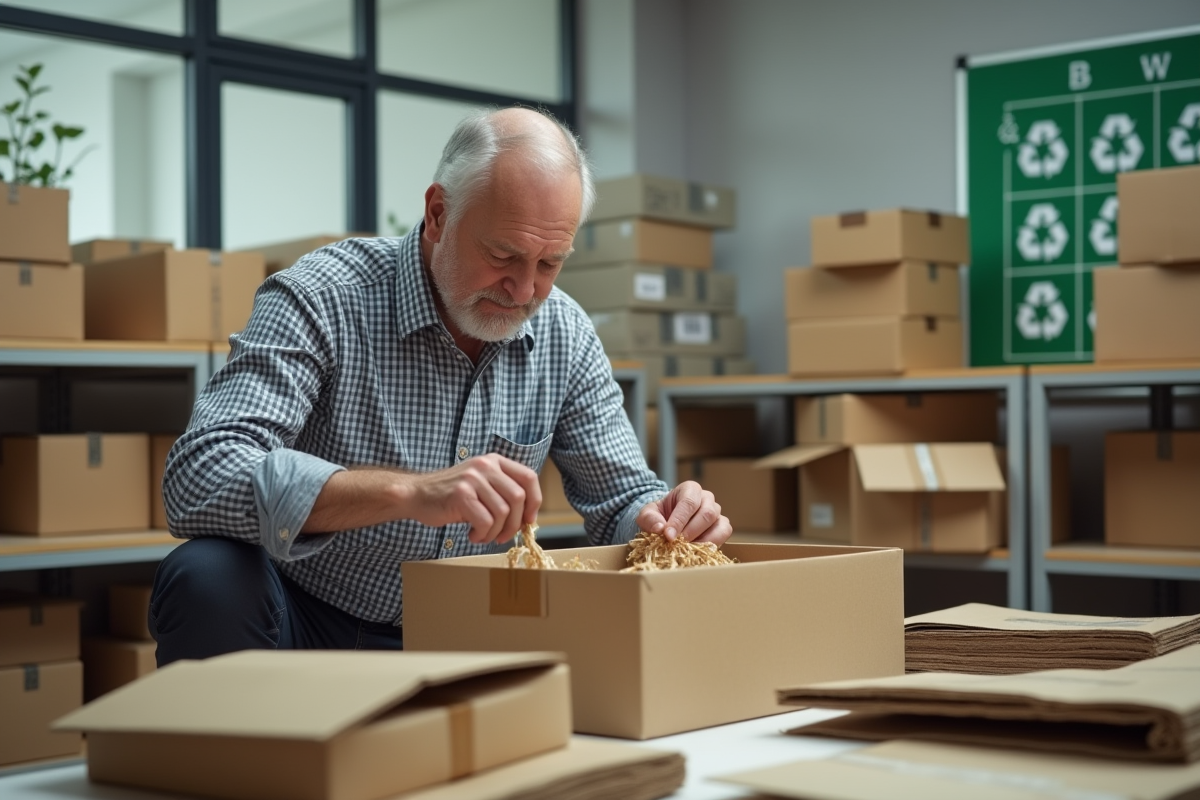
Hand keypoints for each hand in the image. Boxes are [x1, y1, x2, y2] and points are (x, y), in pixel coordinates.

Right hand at [398, 454, 540, 544]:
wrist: (416, 494)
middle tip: (503, 536)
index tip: (528, 520)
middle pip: (518, 498)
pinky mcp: (461, 494)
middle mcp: (485, 466)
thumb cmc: (451, 495)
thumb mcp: (481, 484)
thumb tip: (527, 518)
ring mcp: (473, 479)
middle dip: (514, 524)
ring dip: (495, 532)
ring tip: (483, 536)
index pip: (529, 477)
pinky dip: (482, 534)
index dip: (534, 501)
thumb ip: (502, 493)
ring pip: (502, 513)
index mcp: (494, 461)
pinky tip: (472, 535)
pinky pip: (485, 521)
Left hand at [636, 481, 730, 544]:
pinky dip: (713, 544)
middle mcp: (706, 498)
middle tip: (678, 545)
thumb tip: (660, 528)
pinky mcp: (722, 526)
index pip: (688, 502)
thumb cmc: (659, 516)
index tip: (669, 536)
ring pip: (719, 524)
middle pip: (707, 513)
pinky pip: (724, 533)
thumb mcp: (648, 514)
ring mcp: (717, 512)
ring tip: (688, 549)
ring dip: (704, 540)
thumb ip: (650, 519)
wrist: (667, 523)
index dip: (679, 521)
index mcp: (689, 489)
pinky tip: (698, 550)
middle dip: (691, 532)